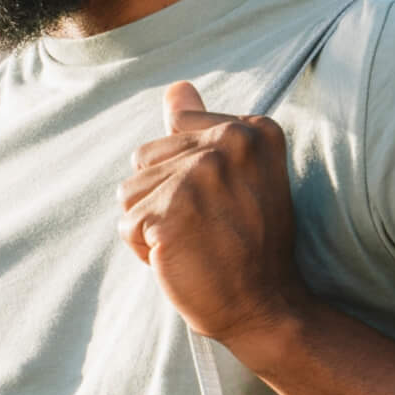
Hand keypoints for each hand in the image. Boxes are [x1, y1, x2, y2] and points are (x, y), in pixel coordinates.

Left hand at [118, 81, 308, 348]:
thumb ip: (204, 128)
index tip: (226, 206)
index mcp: (251, 129)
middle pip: (146, 159)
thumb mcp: (240, 177)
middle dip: (164, 201)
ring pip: (131, 192)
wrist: (267, 307)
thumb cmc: (251, 246)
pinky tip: (182, 259)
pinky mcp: (170, 212)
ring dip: (151, 226)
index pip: (175, 135)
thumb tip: (177, 87)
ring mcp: (199, 176)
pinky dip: (146, 251)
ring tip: (195, 244)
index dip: (186, 179)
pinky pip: (127, 225)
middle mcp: (229, 143)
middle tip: (210, 230)